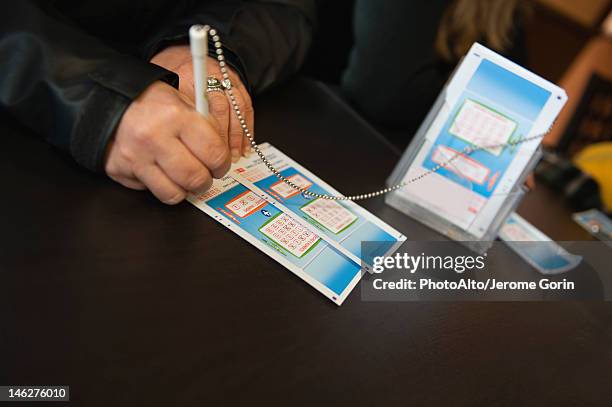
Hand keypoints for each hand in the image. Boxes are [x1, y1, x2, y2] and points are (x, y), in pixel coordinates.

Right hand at [104, 81, 230, 203]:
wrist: (107, 101)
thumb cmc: (151, 103)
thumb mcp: (182, 102)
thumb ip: (205, 127)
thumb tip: (223, 154)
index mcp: (176, 116)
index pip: (214, 153)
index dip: (222, 165)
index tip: (220, 166)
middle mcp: (155, 137)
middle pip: (196, 178)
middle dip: (205, 182)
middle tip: (204, 176)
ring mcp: (135, 156)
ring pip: (174, 194)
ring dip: (184, 190)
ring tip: (183, 177)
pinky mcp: (120, 170)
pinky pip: (150, 192)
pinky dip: (159, 186)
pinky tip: (159, 171)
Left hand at [151, 45, 253, 161]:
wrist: (184, 56)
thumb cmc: (173, 79)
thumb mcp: (166, 94)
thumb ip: (175, 114)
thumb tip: (182, 145)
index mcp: (188, 75)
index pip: (200, 104)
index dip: (206, 130)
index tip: (204, 150)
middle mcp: (210, 74)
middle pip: (222, 107)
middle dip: (223, 137)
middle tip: (220, 159)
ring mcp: (227, 78)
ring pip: (238, 109)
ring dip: (238, 136)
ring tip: (234, 156)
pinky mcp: (239, 84)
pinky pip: (247, 108)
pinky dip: (247, 130)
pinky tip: (244, 147)